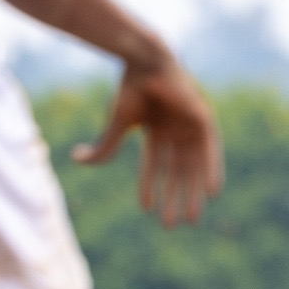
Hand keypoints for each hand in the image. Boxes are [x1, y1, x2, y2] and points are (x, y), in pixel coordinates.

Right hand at [70, 52, 222, 225]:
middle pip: (175, 172)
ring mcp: (189, 125)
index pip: (153, 165)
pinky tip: (212, 193)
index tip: (148, 209)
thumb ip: (103, 147)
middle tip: (172, 224)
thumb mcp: (117, 125)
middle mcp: (174, 130)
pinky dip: (212, 170)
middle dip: (173, 198)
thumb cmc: (129, 90)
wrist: (146, 63)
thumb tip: (75, 159)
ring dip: (192, 193)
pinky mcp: (203, 119)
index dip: (149, 186)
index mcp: (154, 130)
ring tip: (190, 219)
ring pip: (193, 166)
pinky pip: (211, 152)